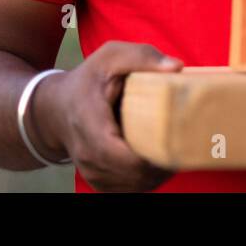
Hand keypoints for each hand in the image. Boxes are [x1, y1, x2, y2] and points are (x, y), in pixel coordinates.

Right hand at [32, 40, 182, 191]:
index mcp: (90, 125)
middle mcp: (88, 157)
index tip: (181, 138)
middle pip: (137, 174)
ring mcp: (93, 174)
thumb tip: (177, 67)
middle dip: (167, 161)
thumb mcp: (111, 56)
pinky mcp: (101, 184)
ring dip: (161, 171)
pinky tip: (162, 157)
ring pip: (138, 185)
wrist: (56, 109)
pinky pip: (133, 188)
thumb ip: (143, 57)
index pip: (125, 156)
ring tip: (178, 147)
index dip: (157, 154)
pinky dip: (151, 177)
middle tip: (190, 141)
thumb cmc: (89, 80)